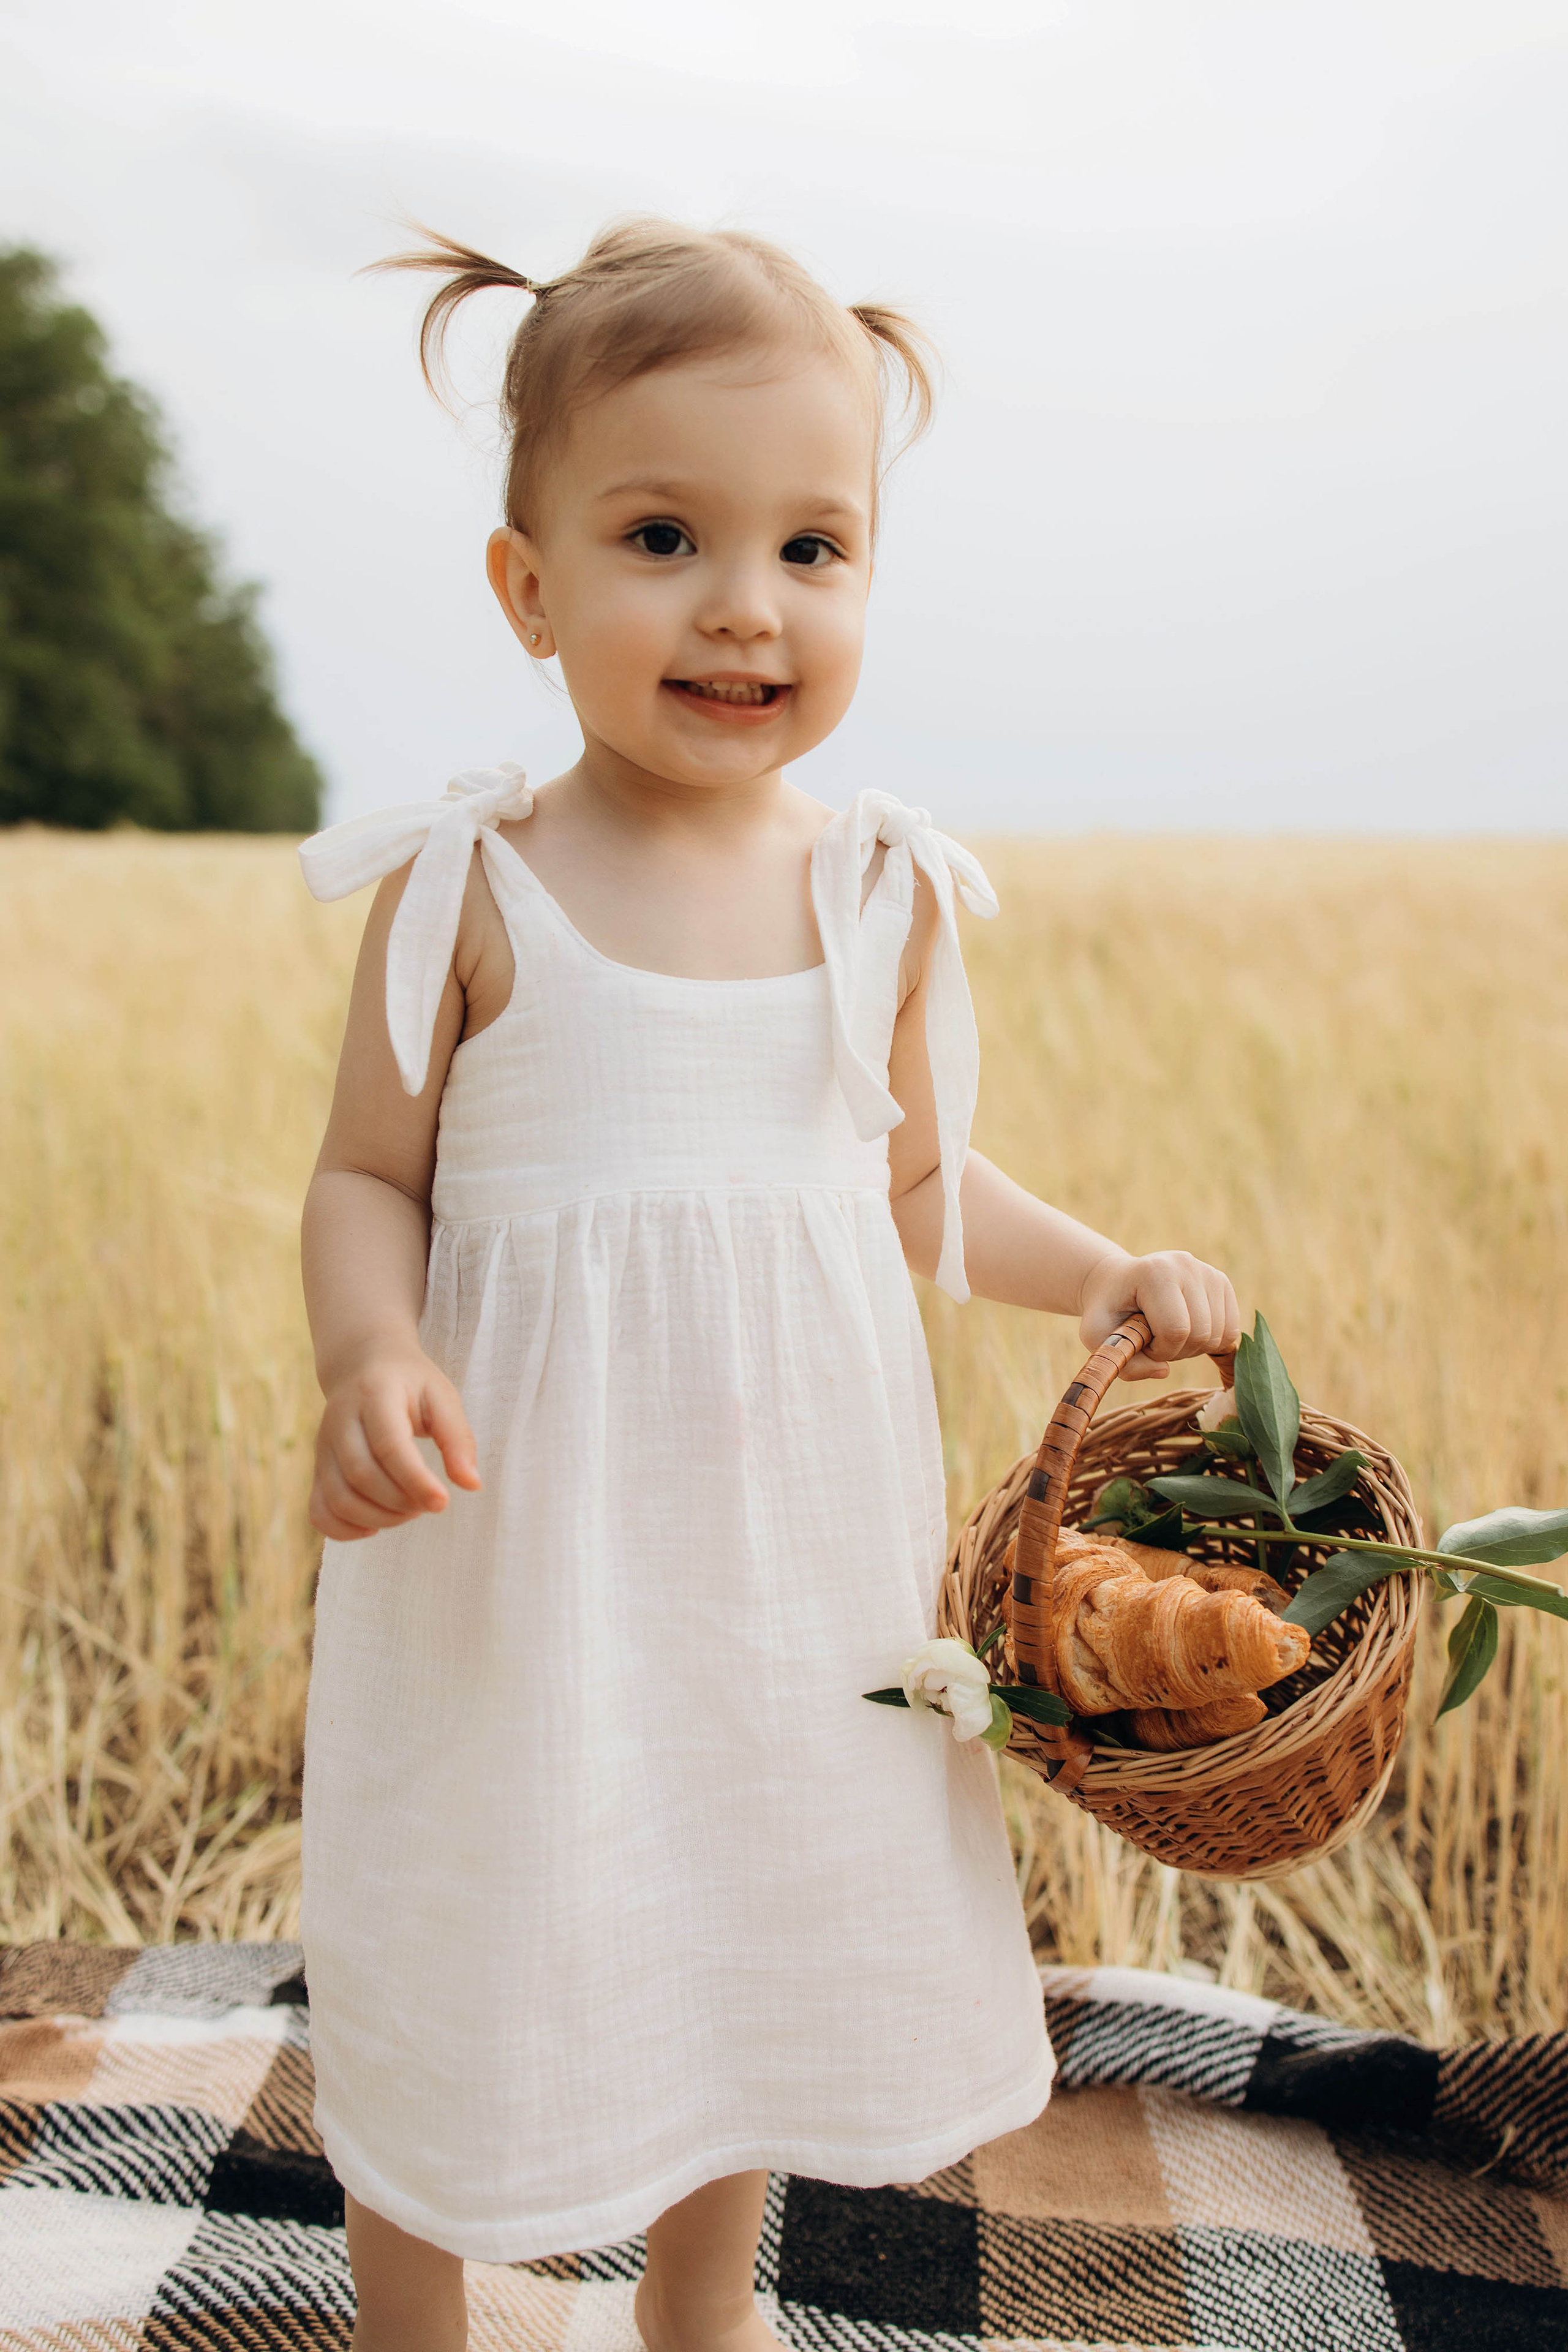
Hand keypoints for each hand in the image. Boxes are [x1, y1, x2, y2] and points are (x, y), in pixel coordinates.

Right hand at [309, 1346, 480, 1540]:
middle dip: (401, 1501)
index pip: (388, 1445)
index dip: (415, 1480)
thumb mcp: (441, 1396)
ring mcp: (323, 1446)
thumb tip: (471, 1485)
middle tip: (430, 1502)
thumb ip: (457, 1438)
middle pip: (361, 1475)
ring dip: (379, 1517)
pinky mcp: (317, 1468)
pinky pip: (318, 1510)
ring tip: (410, 1510)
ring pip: (339, 1498)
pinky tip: (374, 1527)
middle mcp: (340, 1420)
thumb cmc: (410, 1383)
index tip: (442, 1502)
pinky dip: (343, 1530)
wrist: (362, 1363)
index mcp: (374, 1394)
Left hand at [1077, 1248, 1239, 1381]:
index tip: (1142, 1342)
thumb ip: (1124, 1362)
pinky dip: (1210, 1343)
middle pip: (1201, 1334)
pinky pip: (1231, 1331)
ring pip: (1219, 1336)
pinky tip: (1188, 1332)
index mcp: (1155, 1273)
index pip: (1176, 1330)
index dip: (1160, 1350)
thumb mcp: (1097, 1336)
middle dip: (1176, 1351)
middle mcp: (1186, 1266)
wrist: (1118, 1283)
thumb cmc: (1107, 1310)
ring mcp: (1208, 1272)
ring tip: (1168, 1334)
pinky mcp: (1222, 1282)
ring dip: (1193, 1348)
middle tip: (1154, 1340)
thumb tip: (1164, 1371)